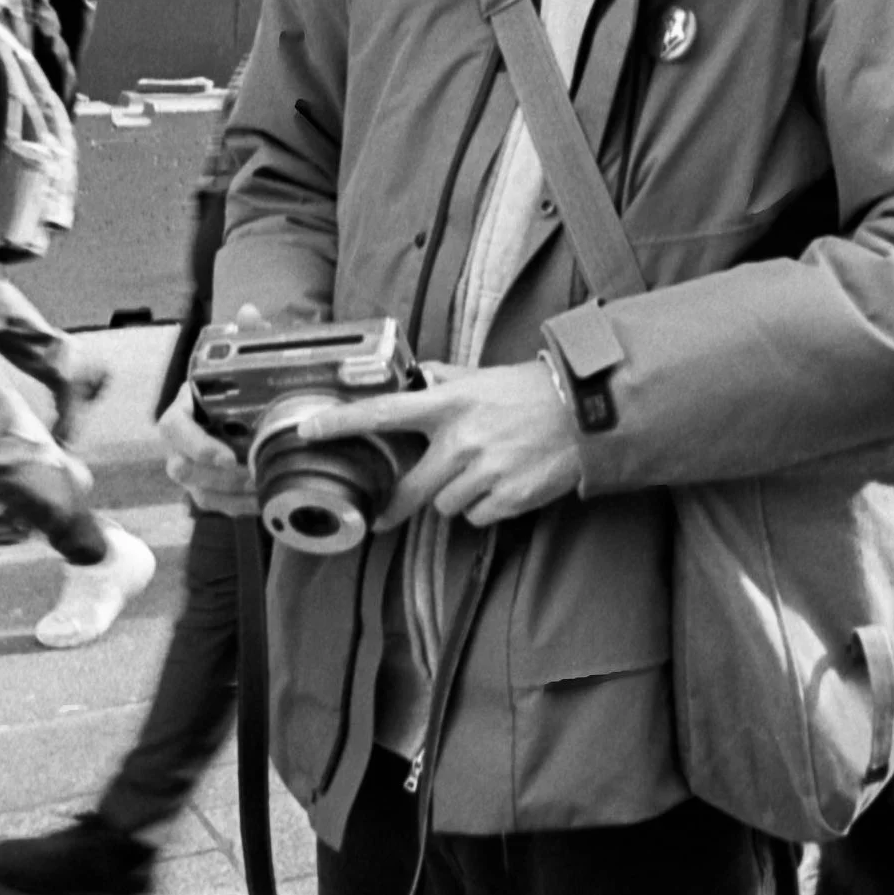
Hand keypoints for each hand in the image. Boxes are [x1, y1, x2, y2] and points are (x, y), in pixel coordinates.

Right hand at [161, 388, 263, 519]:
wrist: (219, 408)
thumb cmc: (224, 394)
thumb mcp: (225, 384)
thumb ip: (240, 384)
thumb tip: (268, 381)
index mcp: (178, 415)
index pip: (175, 430)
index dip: (200, 447)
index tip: (229, 459)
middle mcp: (176, 446)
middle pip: (183, 470)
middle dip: (222, 479)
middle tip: (253, 477)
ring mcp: (187, 471)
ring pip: (200, 493)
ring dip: (233, 497)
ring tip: (261, 490)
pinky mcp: (200, 488)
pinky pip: (214, 505)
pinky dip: (238, 506)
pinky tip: (259, 500)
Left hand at [296, 359, 584, 528]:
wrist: (586, 412)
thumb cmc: (532, 391)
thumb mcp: (483, 377)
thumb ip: (446, 380)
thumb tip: (419, 377)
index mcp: (450, 403)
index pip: (384, 413)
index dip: (342, 424)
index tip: (308, 432)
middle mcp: (462, 439)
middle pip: (411, 489)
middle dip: (397, 505)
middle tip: (384, 515)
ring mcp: (485, 471)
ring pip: (445, 506)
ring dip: (457, 496)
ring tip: (485, 473)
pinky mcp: (507, 498)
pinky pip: (477, 517)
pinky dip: (486, 507)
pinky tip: (504, 485)